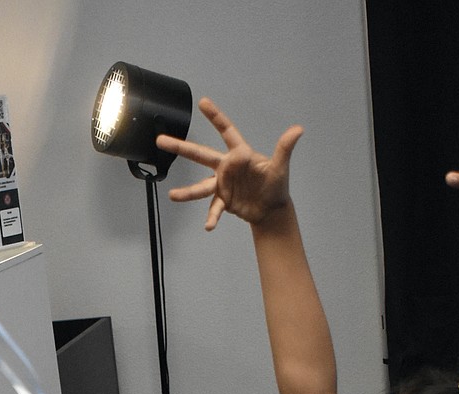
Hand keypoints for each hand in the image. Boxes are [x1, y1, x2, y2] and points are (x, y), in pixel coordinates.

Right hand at [156, 97, 303, 229]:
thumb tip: (298, 130)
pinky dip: (212, 217)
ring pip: (200, 186)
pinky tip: (209, 226)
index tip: (203, 103)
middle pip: (200, 154)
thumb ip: (284, 148)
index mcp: (240, 154)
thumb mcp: (280, 167)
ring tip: (172, 195)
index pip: (226, 131)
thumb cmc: (276, 185)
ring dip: (187, 192)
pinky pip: (214, 208)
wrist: (271, 210)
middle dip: (181, 147)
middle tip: (161, 140)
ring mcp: (222, 184)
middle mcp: (227, 167)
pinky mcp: (223, 200)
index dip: (216, 117)